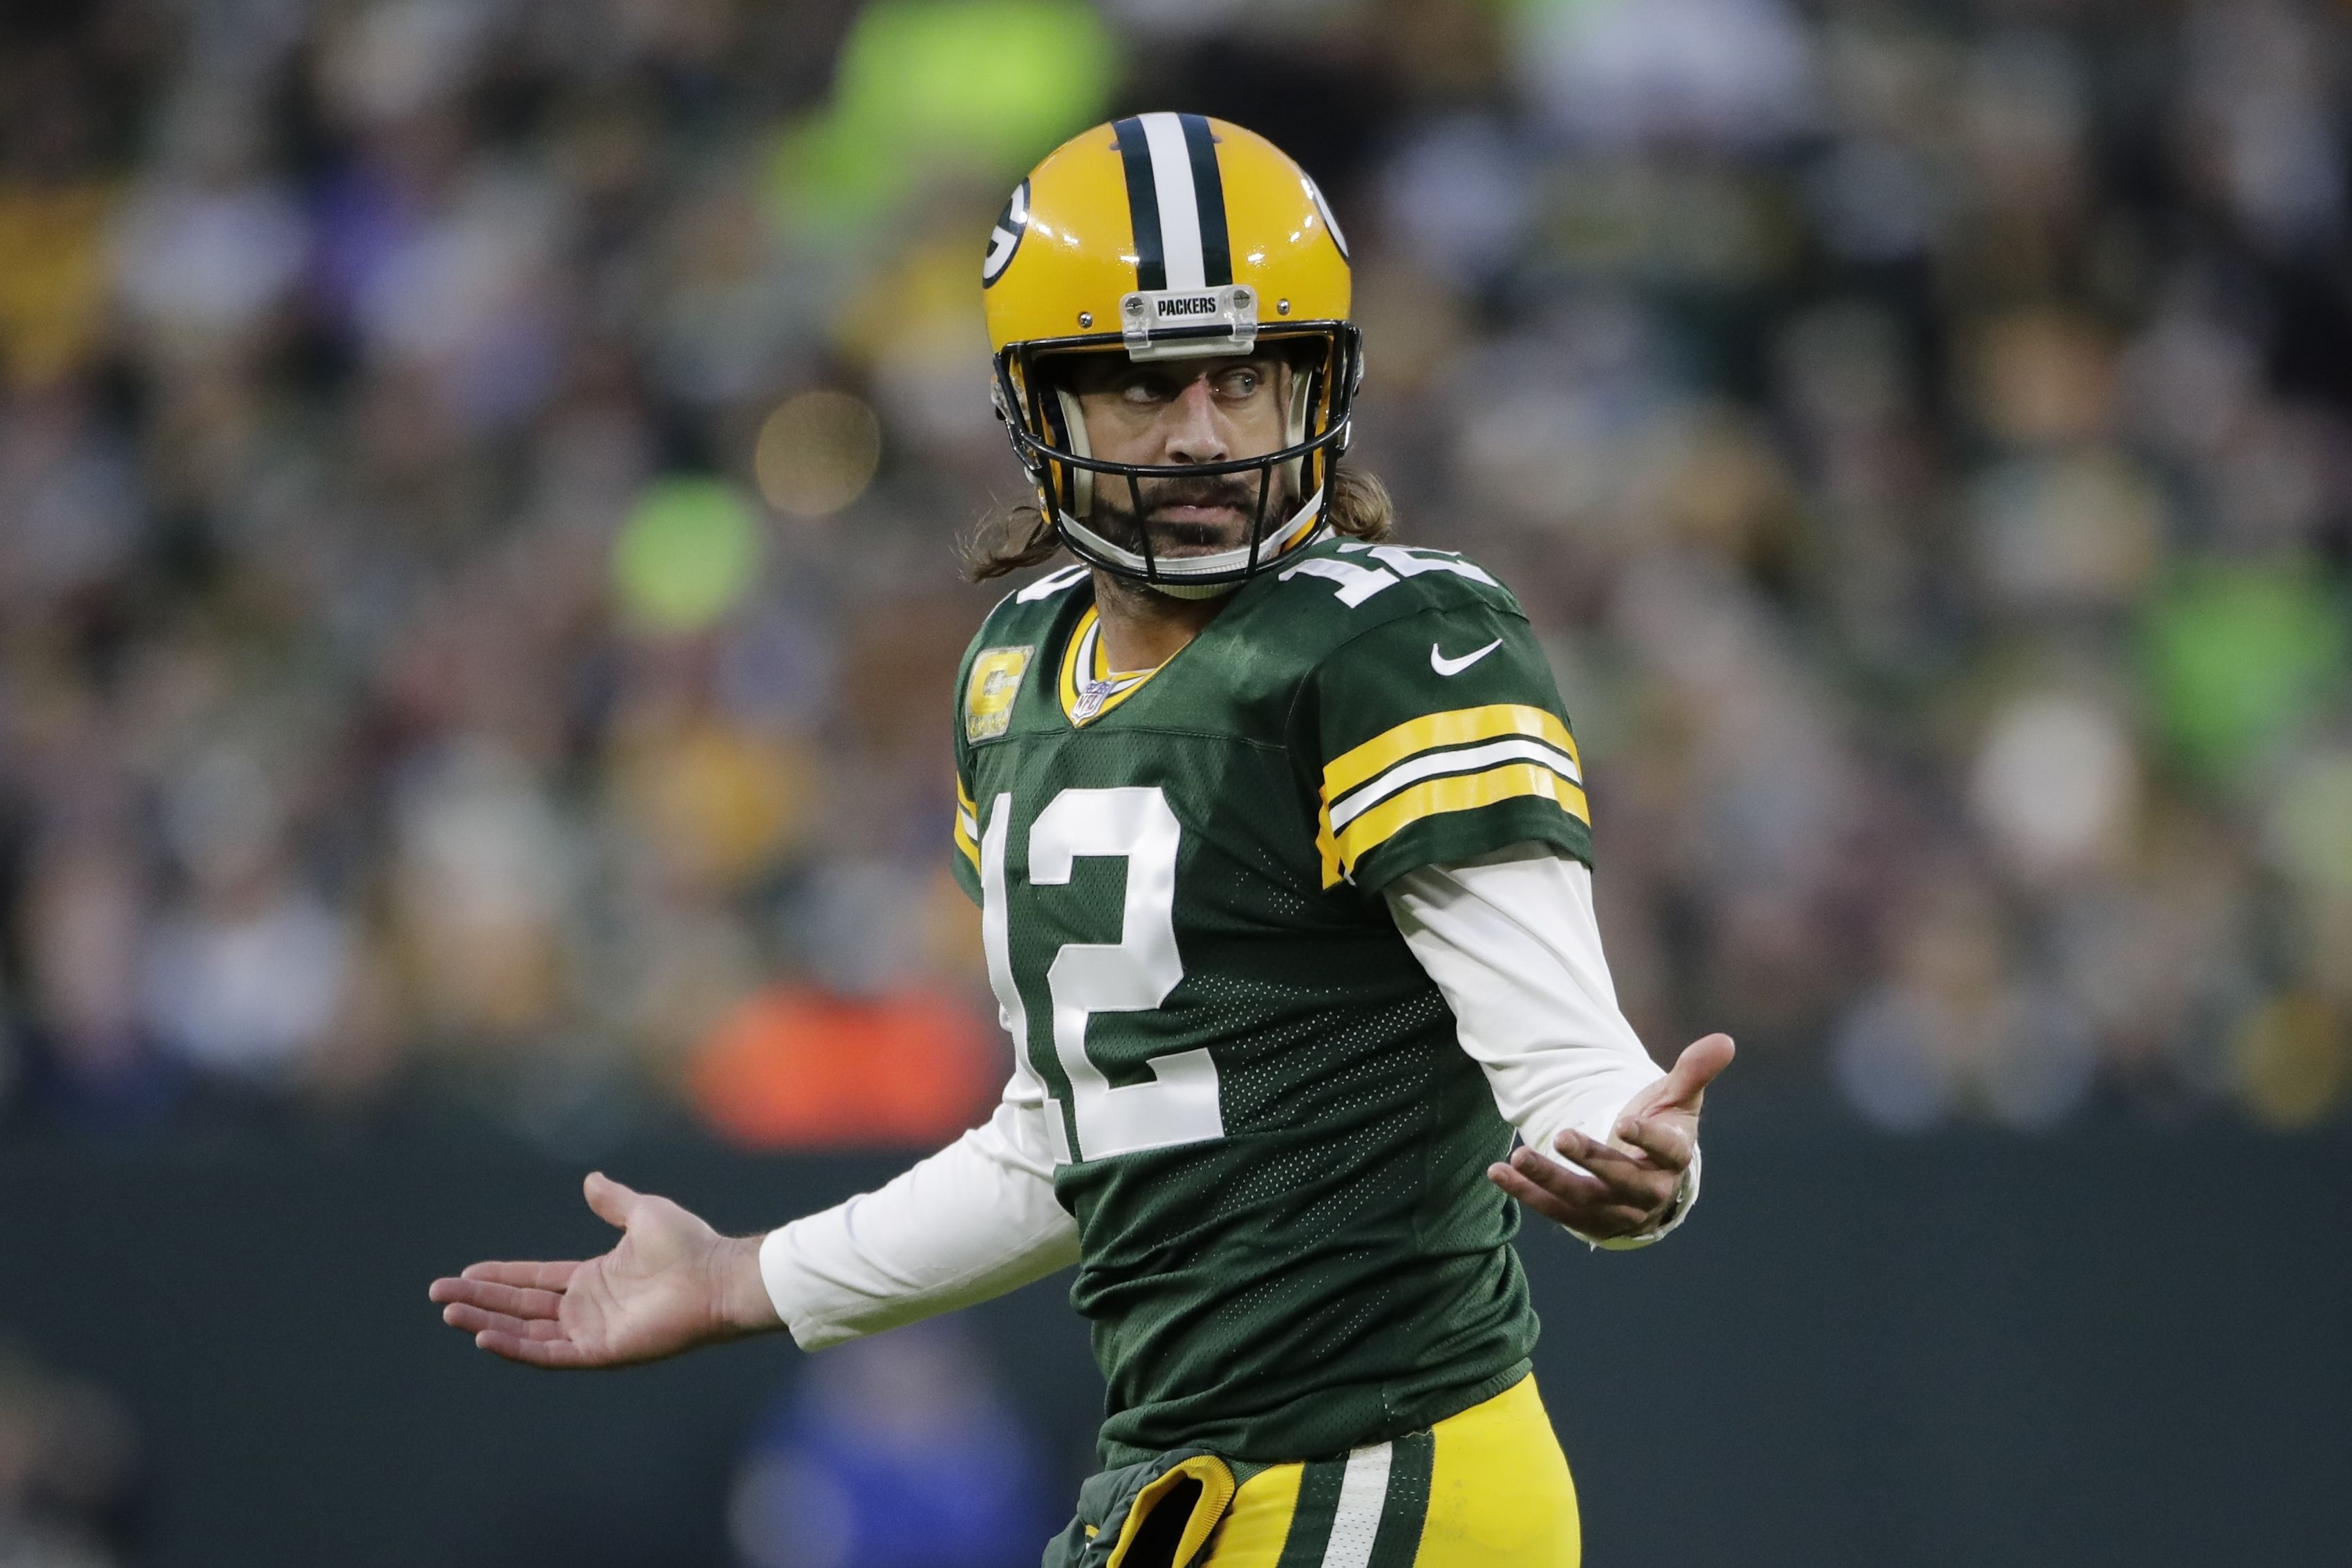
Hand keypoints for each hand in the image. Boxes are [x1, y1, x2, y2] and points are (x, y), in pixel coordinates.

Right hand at [428, 1172, 779, 1367]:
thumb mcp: (643, 1213)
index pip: (534, 1280)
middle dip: (480, 1299)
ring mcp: (591, 1331)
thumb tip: (590, 1180)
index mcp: (594, 1278)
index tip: (465, 1271)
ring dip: (487, 1323)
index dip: (500, 1276)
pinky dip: (516, 1347)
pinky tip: (486, 1336)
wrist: (716, 1276)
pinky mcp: (600, 1351)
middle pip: (520, 1306)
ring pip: (526, 1330)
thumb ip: (613, 1201)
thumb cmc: (689, 1245)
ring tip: (450, 1312)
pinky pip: (549, 1353)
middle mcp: (587, 1307)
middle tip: (439, 1294)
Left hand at [1487, 1033, 1733, 1240]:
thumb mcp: (1677, 1097)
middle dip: (1590, 1160)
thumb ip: (1693, 1071)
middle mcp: (1649, 1192)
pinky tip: (1498, 1172)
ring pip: (1581, 1200)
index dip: (1647, 1139)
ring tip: (1516, 1155)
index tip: (1627, 1122)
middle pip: (1619, 1181)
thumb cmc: (1663, 1129)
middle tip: (1560, 1135)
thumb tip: (1724, 1040)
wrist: (1650, 1178)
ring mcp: (1616, 1212)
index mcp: (1675, 1159)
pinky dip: (1525, 1192)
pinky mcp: (1587, 1222)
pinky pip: (1554, 1210)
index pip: (1667, 1152)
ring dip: (1547, 1179)